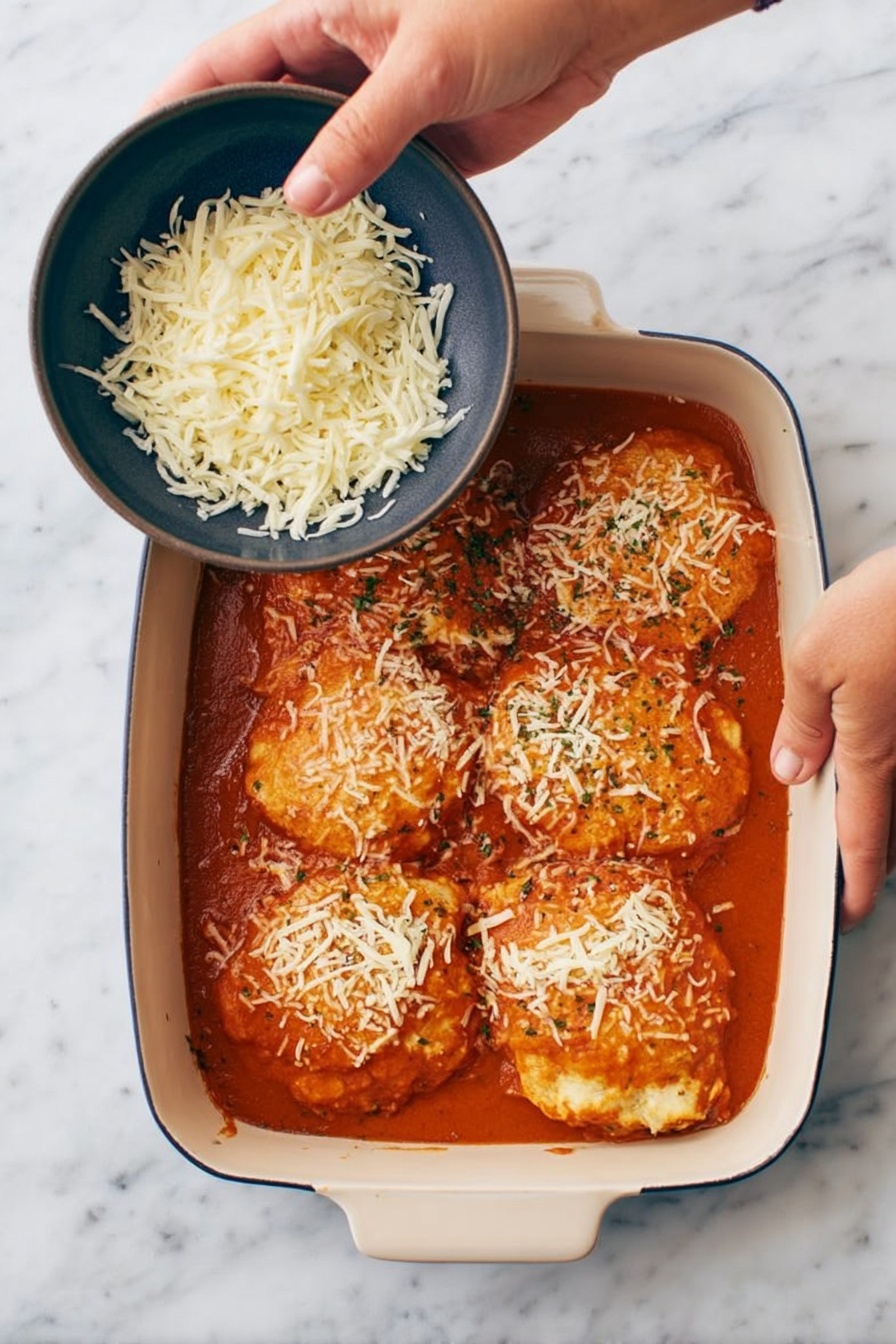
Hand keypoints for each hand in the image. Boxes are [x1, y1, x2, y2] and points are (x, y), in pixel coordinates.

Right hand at [143, 0, 751, 214]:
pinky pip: (373, 190)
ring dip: (295, 206)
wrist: (592, 22)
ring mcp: (378, 114)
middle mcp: (340, 70)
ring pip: (318, 164)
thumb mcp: (423, 66)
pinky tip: (332, 261)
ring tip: (254, 262)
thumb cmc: (510, 8)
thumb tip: (300, 199)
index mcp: (321, 21)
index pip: (228, 61)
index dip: (181, 99)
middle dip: (234, 166)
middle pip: (265, 121)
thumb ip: (361, 132)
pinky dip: (354, 222)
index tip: (144, 147)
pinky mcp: (421, 151)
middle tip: (196, 230)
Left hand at [771, 547, 895, 928]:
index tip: (850, 912)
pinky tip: (868, 738)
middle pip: (889, 815)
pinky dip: (886, 757)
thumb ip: (802, 719)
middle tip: (856, 873)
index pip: (862, 834)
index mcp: (872, 749)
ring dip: (880, 803)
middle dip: (872, 847)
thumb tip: (792, 770)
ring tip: (858, 812)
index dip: (856, 880)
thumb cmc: (890, 605)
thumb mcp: (814, 659)